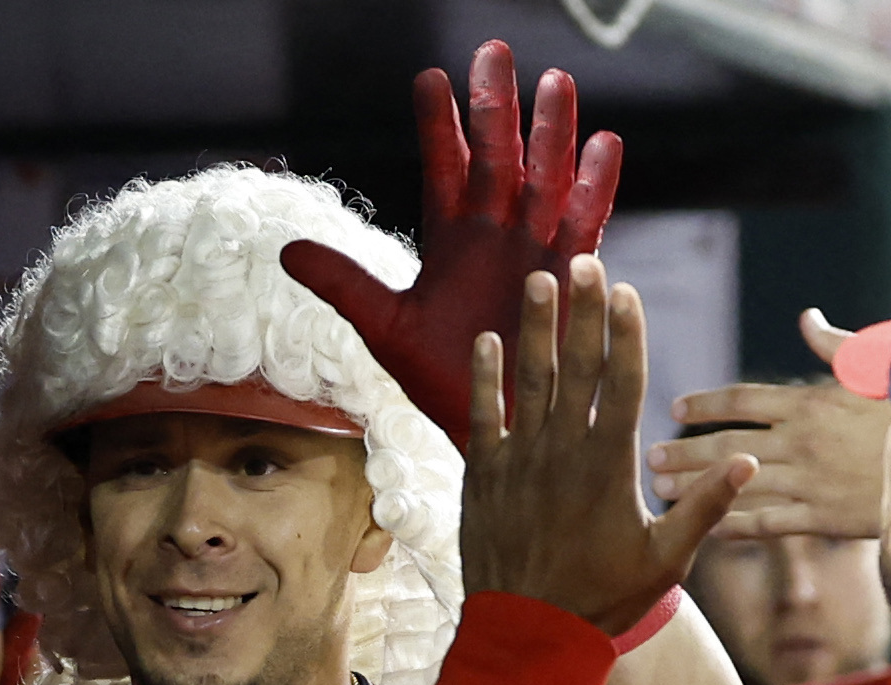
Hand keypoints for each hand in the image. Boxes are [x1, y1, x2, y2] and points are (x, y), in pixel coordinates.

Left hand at [280, 40, 620, 447]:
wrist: (494, 427)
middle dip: (495, 106)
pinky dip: (595, 186)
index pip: (443, 166)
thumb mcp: (385, 328)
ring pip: (544, 176)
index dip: (437, 124)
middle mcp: (495, 232)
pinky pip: (586, 221)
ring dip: (550, 131)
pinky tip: (604, 144)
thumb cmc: (443, 380)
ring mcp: (535, 247)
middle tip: (492, 52)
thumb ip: (344, 282)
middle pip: (497, 156)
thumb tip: (285, 249)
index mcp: (451, 238)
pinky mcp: (572, 273)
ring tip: (555, 81)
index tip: (429, 78)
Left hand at [464, 258, 753, 637]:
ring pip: (528, 381)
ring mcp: (520, 461)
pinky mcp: (484, 477)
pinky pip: (482, 417)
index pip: (622, 383)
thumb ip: (706, 509)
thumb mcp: (665, 561)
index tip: (625, 290)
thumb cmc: (603, 601)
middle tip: (583, 260)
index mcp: (610, 466)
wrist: (528, 636)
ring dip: (534, 328)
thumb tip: (749, 463)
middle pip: (576, 367)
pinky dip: (483, 378)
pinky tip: (487, 341)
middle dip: (581, 311)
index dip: (625, 333)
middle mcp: (563, 453)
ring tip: (538, 280)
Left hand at [647, 308, 887, 539]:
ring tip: (659, 490)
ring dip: (695, 487)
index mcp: (811, 402)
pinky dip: (734, 526)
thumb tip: (807, 318)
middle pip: (727, 444)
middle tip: (649, 456)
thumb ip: (835, 347)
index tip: (675, 410)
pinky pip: (767, 524)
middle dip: (684, 450)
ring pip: (736, 484)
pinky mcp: (821, 519)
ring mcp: (808, 483)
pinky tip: (704, 529)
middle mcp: (800, 442)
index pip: (744, 400)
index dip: (706, 405)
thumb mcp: (877, 369)